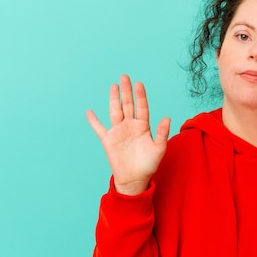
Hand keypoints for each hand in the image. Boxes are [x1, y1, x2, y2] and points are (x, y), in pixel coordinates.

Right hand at [86, 75, 169, 194]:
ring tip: (114, 86)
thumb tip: (167, 117)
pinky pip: (99, 128)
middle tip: (125, 77)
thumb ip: (162, 133)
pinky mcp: (108, 140)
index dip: (140, 96)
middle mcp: (130, 126)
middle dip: (126, 91)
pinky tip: (89, 112)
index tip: (139, 84)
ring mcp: (119, 132)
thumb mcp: (159, 149)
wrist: (135, 179)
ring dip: (114, 99)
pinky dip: (94, 121)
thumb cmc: (149, 165)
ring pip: (115, 111)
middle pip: (127, 105)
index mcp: (143, 127)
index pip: (142, 107)